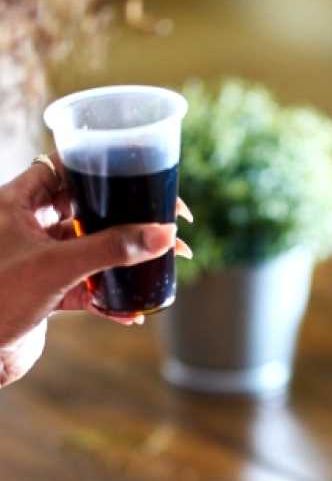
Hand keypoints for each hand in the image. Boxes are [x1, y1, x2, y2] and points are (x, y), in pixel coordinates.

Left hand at [0, 155, 192, 387]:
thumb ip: (110, 249)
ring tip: (160, 267)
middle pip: (87, 210)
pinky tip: (131, 312)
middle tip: (163, 226)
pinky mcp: (46, 291)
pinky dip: (109, 298)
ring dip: (123, 261)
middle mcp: (28, 226)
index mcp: (18, 203)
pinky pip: (86, 287)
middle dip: (126, 220)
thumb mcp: (57, 267)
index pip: (67, 169)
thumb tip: (163, 234)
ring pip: (90, 249)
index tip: (144, 180)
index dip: (105, 169)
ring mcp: (39, 259)